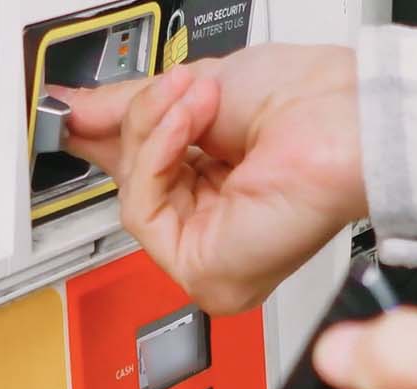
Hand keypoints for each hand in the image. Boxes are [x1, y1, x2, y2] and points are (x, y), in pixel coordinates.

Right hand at [54, 45, 366, 313]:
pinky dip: (158, 159)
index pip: (143, 173)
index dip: (110, 136)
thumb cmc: (309, 104)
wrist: (344, 117)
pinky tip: (189, 129)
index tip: (73, 110)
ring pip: (132, 197)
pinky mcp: (206, 273)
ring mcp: (213, 256)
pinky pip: (143, 213)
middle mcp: (219, 228)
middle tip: (170, 87)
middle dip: (141, 123)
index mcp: (222, 188)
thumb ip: (129, 108)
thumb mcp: (197, 92)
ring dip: (156, 133)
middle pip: (131, 184)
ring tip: (195, 100)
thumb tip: (72, 111)